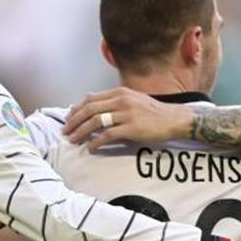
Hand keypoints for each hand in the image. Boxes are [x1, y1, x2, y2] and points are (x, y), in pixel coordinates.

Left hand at [64, 87, 193, 149]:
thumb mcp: (133, 100)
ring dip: (81, 132)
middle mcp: (121, 100)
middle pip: (89, 109)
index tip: (69, 118)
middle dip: (74, 121)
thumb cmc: (154, 112)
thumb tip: (97, 113)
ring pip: (96, 122)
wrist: (174, 119)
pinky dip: (96, 142)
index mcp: (119, 92)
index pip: (90, 98)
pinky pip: (108, 135)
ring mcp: (126, 114)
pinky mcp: (132, 128)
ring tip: (74, 140)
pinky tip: (91, 147)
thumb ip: (115, 104)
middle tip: (66, 131)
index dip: (76, 109)